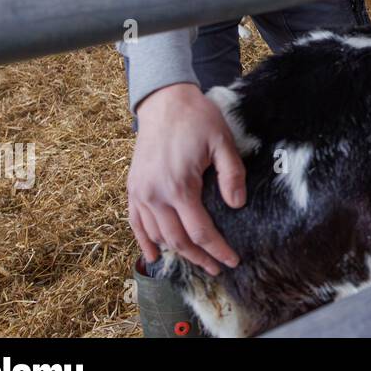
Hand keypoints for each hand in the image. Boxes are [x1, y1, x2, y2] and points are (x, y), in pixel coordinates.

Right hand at [127, 82, 246, 275]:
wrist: (164, 101)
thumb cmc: (196, 119)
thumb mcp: (222, 141)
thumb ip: (232, 174)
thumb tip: (237, 204)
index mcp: (178, 186)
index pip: (200, 231)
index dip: (217, 250)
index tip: (232, 260)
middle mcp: (154, 195)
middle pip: (178, 240)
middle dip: (200, 258)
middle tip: (217, 268)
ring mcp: (140, 192)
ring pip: (157, 236)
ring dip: (176, 253)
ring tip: (197, 261)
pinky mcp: (132, 188)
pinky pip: (135, 223)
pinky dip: (144, 242)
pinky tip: (155, 256)